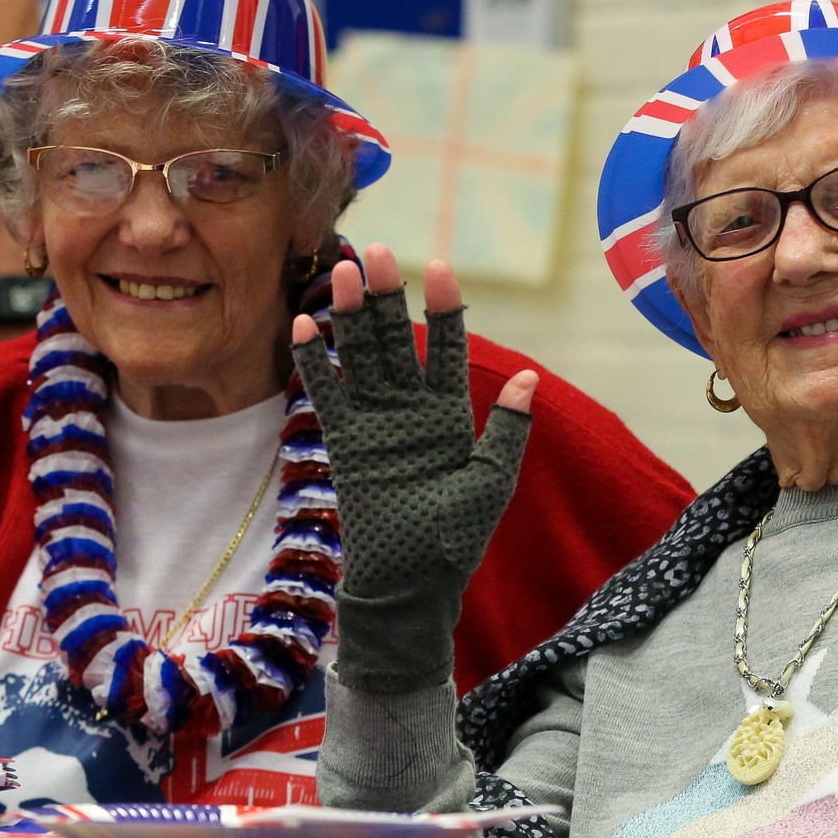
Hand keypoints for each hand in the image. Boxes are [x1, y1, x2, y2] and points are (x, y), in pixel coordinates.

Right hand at [291, 243, 536, 692]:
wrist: (411, 585)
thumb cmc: (454, 540)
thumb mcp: (491, 483)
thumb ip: (505, 430)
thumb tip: (532, 378)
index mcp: (448, 414)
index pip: (445, 348)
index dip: (443, 308)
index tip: (441, 267)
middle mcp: (409, 410)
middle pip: (395, 340)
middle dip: (385, 296)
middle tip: (375, 252)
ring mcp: (374, 423)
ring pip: (361, 357)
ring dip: (350, 316)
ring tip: (340, 272)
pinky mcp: (345, 444)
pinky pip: (328, 396)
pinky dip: (317, 364)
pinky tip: (306, 327)